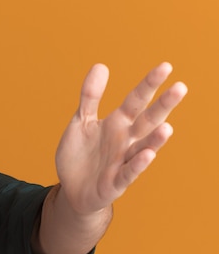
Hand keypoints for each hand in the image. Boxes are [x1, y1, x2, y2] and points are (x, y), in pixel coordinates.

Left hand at [55, 62, 187, 214]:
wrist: (72, 189)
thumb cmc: (81, 155)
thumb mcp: (81, 122)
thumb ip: (90, 96)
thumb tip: (101, 65)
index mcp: (118, 123)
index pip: (136, 100)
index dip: (149, 84)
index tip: (166, 66)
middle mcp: (125, 141)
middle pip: (147, 121)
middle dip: (163, 106)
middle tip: (180, 88)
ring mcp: (122, 162)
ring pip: (143, 148)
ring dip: (155, 139)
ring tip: (167, 127)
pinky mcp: (115, 183)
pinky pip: (128, 173)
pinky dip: (137, 165)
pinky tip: (147, 155)